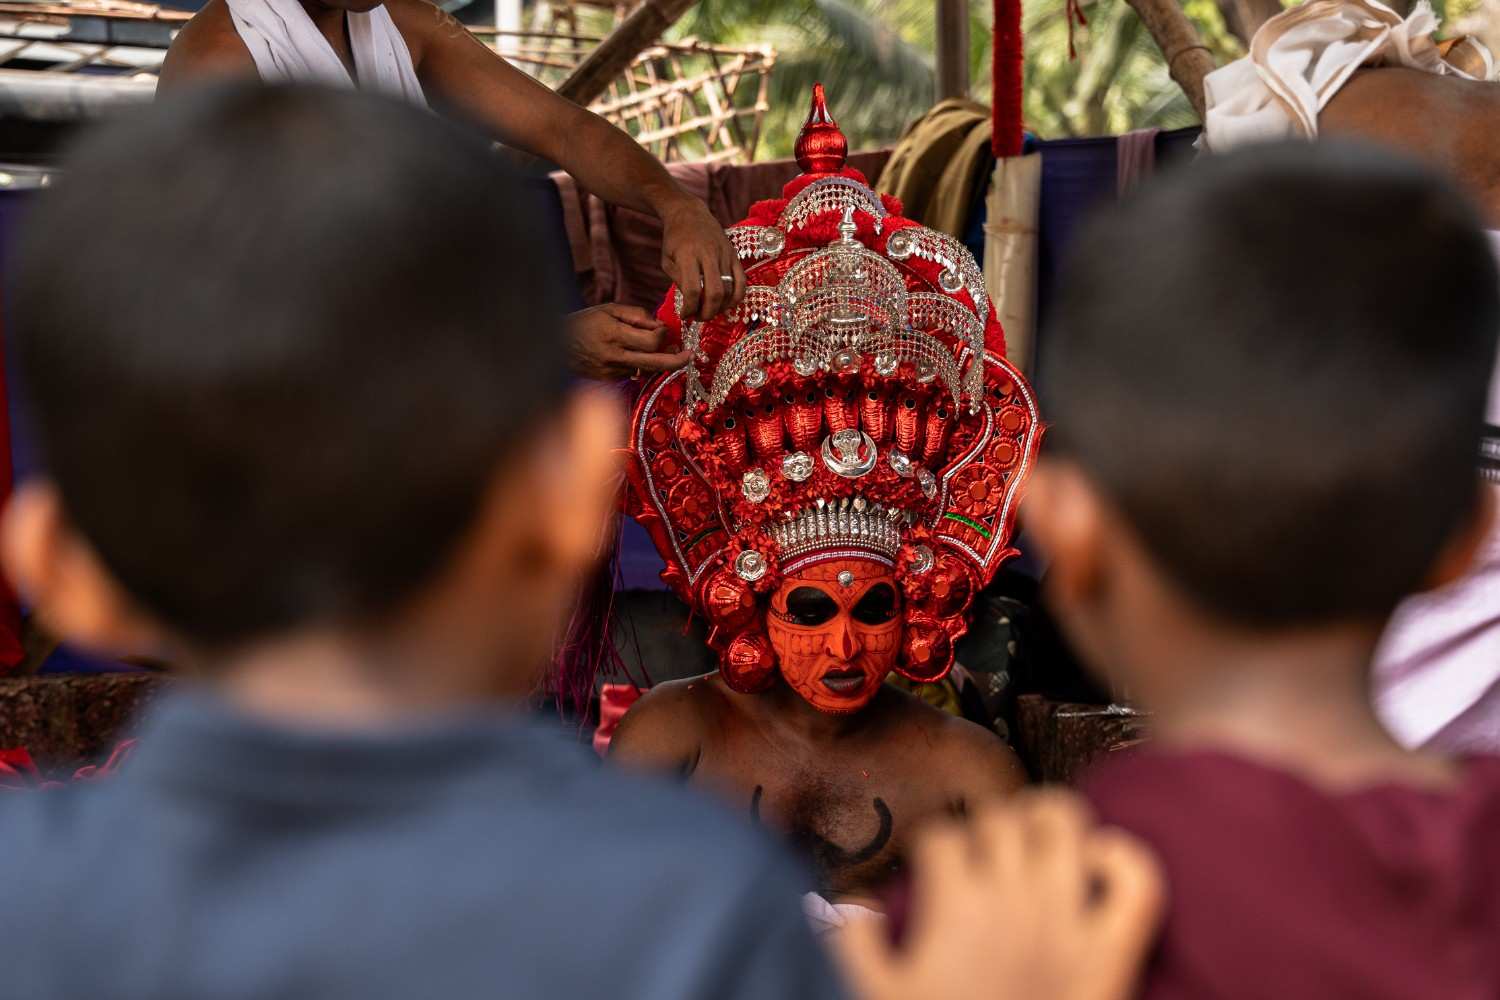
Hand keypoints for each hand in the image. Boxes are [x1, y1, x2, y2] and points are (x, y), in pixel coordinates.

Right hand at [568, 303, 690, 380]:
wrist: (554, 345)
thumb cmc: (582, 322)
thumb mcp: (608, 309)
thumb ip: (636, 315)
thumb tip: (659, 325)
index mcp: (615, 334)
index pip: (652, 340)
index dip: (664, 335)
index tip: (666, 330)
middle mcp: (615, 356)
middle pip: (656, 363)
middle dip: (677, 360)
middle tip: (690, 356)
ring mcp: (612, 371)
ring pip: (645, 369)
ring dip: (654, 359)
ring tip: (650, 347)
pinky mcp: (608, 380)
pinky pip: (632, 373)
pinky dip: (637, 364)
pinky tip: (628, 354)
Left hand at [659, 195, 744, 321]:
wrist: (689, 213)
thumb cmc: (674, 239)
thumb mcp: (667, 260)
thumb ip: (678, 281)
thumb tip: (692, 303)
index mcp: (688, 255)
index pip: (693, 289)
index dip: (690, 308)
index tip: (685, 315)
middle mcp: (709, 254)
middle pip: (714, 293)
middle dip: (707, 312)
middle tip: (699, 317)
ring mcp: (724, 254)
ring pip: (729, 290)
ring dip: (720, 307)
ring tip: (710, 310)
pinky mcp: (734, 255)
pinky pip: (742, 281)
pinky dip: (736, 297)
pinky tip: (726, 304)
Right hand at [831, 791, 1164, 999]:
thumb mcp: (872, 994)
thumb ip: (851, 942)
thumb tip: (850, 904)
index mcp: (956, 909)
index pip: (939, 838)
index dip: (928, 849)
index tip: (927, 871)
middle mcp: (1015, 902)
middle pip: (999, 818)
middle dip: (980, 829)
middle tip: (974, 858)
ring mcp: (1070, 922)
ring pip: (1064, 822)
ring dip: (1042, 822)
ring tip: (1028, 842)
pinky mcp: (1113, 952)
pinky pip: (1136, 877)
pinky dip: (1120, 857)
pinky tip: (1093, 864)